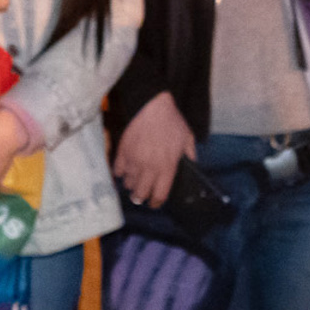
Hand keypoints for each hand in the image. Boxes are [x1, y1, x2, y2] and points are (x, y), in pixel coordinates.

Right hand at [111, 90, 195, 207]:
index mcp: (167, 167)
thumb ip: (190, 157)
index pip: (159, 195)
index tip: (155, 203)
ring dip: (131, 185)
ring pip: (128, 184)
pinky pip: (118, 171)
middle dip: (141, 198)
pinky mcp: (123, 152)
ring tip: (134, 183)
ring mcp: (134, 160)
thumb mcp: (188, 139)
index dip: (156, 203)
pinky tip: (125, 171)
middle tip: (142, 196)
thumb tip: (192, 168)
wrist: (153, 105)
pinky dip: (121, 173)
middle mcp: (149, 167)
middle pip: (140, 194)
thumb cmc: (173, 122)